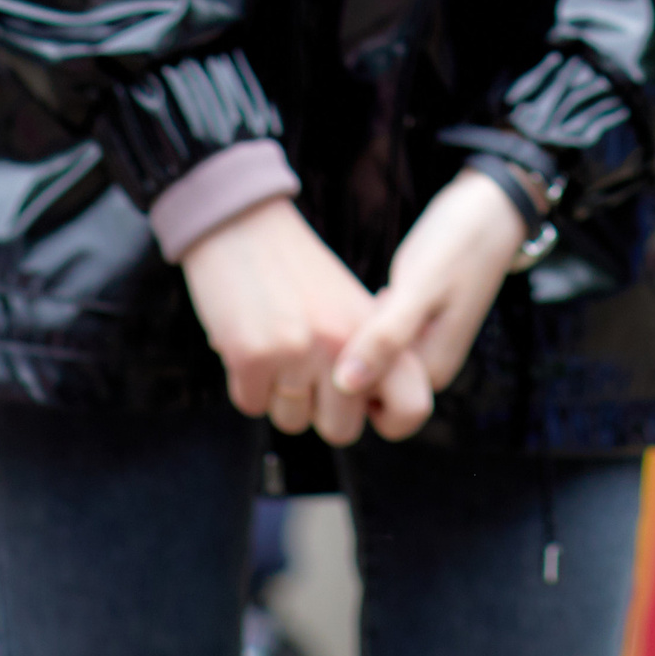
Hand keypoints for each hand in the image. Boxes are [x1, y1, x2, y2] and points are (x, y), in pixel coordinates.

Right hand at [181, 198, 382, 446]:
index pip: (413, 406)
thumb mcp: (348, 305)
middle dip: (319, 408)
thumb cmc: (294, 271)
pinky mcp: (253, 356)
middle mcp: (345, 345)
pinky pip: (251, 405)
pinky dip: (245, 383)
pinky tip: (248, 340)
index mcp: (376, 331)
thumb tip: (375, 408)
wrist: (241, 225)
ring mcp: (300, 352)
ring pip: (292, 422)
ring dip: (279, 394)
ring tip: (276, 343)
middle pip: (342, 430)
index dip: (389, 416)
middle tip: (303, 364)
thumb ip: (369, 354)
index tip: (362, 399)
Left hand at [333, 169, 528, 440]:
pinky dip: (366, 325)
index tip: (332, 349)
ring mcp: (426, 342)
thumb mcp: (419, 287)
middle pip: (375, 392)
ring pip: (375, 364)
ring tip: (341, 307)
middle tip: (333, 323)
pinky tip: (359, 298)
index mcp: (434, 368)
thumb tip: (345, 386)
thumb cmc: (458, 242)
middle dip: (349, 365)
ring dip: (355, 343)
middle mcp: (431, 364)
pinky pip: (382, 339)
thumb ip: (385, 338)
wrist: (491, 206)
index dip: (349, 392)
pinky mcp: (420, 320)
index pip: (379, 414)